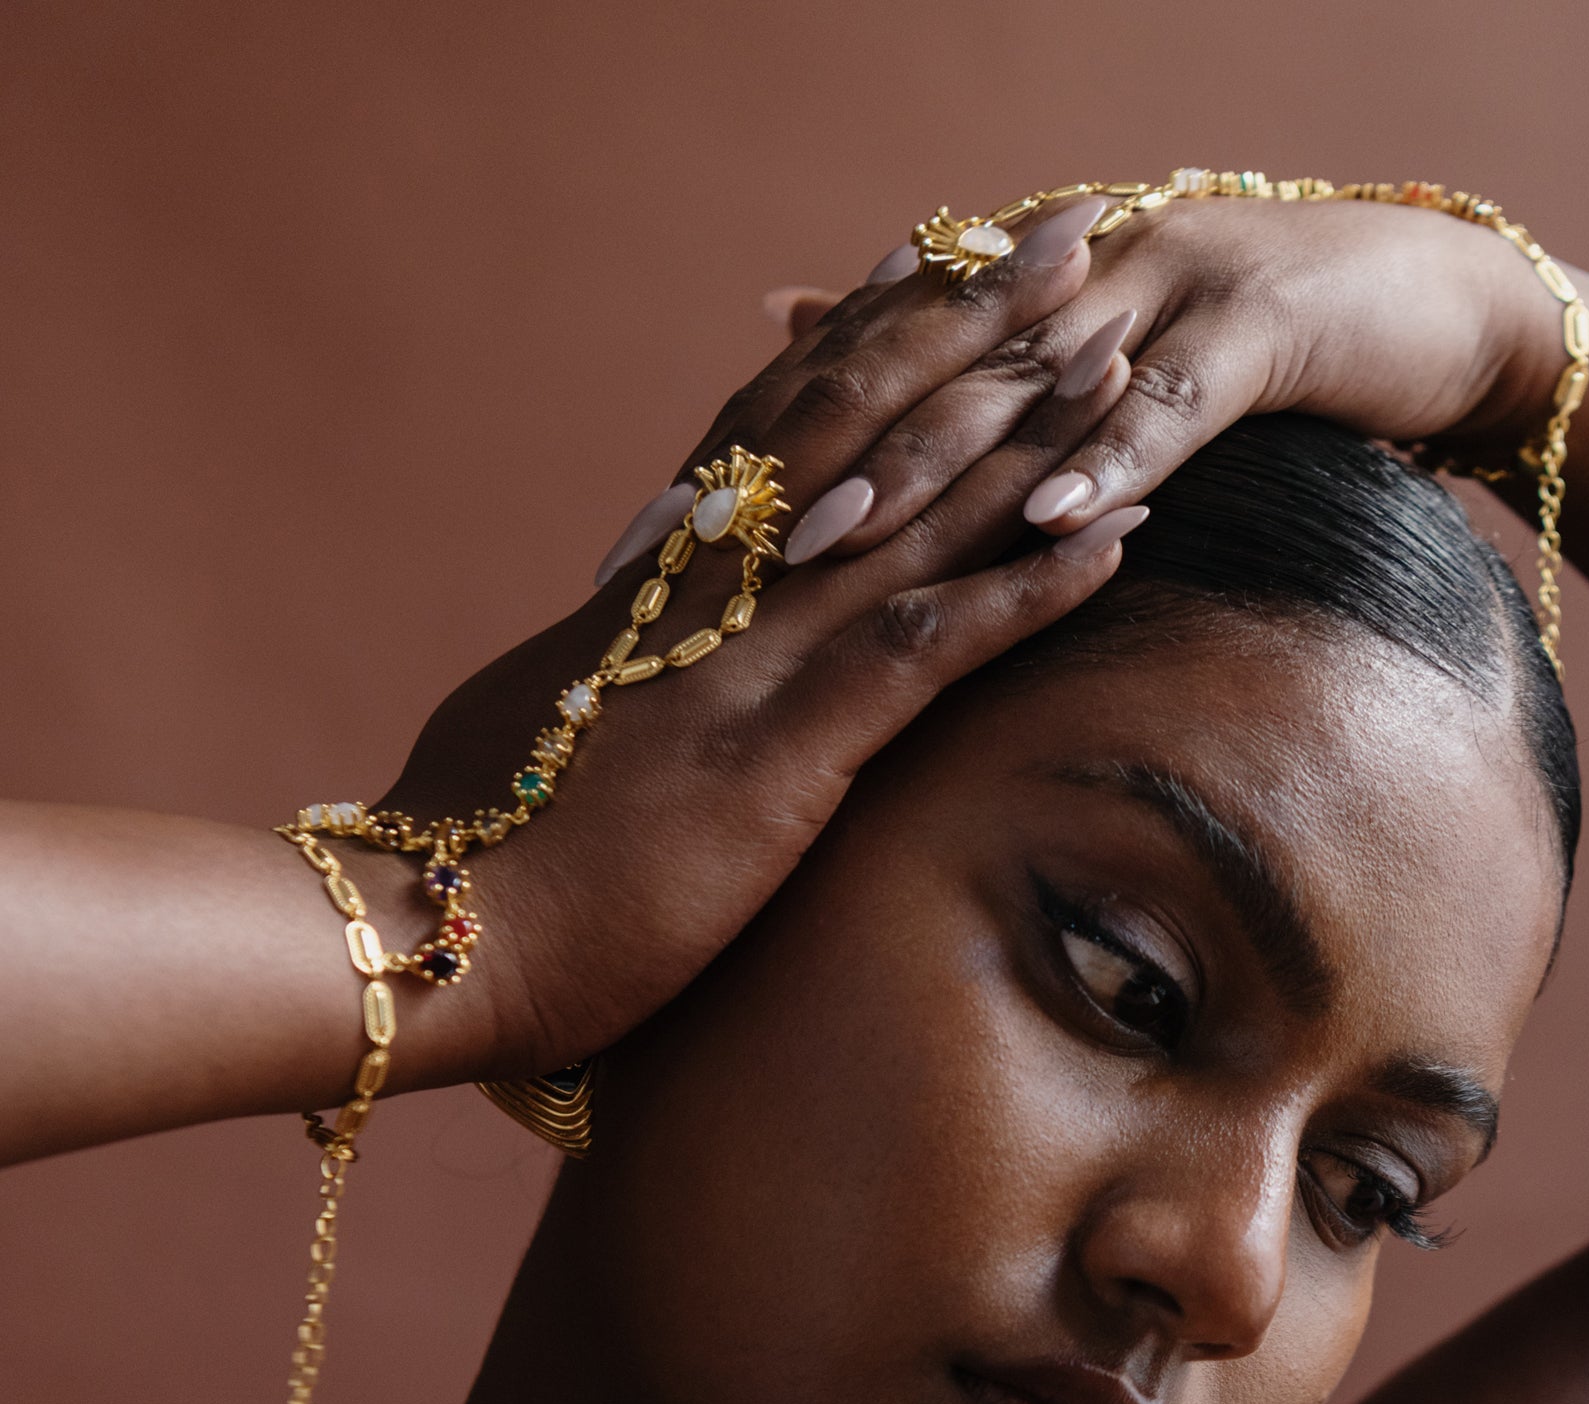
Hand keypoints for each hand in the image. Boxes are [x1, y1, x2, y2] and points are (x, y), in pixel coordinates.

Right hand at [380, 204, 1140, 1079]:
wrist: (426, 933)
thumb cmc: (476, 857)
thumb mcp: (534, 729)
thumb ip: (591, 681)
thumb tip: (598, 670)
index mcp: (656, 587)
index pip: (772, 431)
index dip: (861, 338)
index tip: (935, 256)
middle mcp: (710, 595)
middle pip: (858, 428)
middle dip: (971, 331)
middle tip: (1070, 244)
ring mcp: (744, 663)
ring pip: (907, 514)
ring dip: (1025, 431)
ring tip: (1121, 349)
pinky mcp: (777, 755)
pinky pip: (923, 652)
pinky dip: (1022, 592)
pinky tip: (1112, 540)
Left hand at [781, 194, 1569, 542]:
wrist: (1436, 304)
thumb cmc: (1246, 347)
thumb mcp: (1077, 343)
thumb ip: (944, 342)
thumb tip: (786, 319)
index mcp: (1015, 276)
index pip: (865, 356)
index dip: (762, 436)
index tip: (659, 529)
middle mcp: (1073, 265)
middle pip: (920, 364)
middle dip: (811, 456)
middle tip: (709, 547)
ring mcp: (1165, 286)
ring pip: (1024, 378)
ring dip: (930, 465)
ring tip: (838, 542)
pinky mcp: (1262, 329)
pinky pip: (1171, 401)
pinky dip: (1109, 457)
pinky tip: (1050, 519)